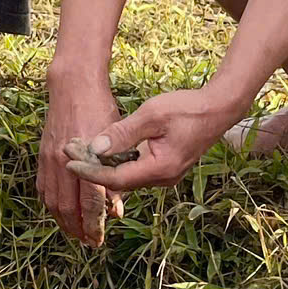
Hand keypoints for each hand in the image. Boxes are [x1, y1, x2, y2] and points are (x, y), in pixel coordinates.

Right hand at [36, 66, 125, 247]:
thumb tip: (116, 209)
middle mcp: (64, 163)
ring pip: (52, 202)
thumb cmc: (101, 110)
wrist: (73, 87)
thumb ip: (116, 175)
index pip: (90, 203)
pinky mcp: (42, 155)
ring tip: (75, 233)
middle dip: (78, 229)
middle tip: (89, 242)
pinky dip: (51, 204)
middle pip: (67, 208)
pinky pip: (43, 188)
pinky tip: (60, 212)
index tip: (99, 239)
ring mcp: (50, 159)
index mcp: (87, 160)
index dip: (95, 224)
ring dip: (63, 221)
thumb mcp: (116, 140)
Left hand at [62, 87, 247, 194]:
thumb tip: (96, 147)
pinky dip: (118, 160)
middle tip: (69, 150)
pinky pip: (136, 169)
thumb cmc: (187, 108)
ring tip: (80, 148)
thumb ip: (123, 132)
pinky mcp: (165, 167)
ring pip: (127, 176)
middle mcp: (163, 178)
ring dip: (104, 164)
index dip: (90, 171)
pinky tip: (104, 148)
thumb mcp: (152, 115)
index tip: (68, 161)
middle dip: (93, 167)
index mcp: (160, 169)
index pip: (116, 179)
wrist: (219, 108)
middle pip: (119, 180)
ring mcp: (165, 175)